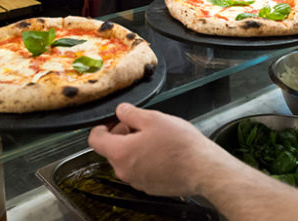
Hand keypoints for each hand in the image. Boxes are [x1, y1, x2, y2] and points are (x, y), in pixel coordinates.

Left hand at [89, 103, 227, 196]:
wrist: (202, 169)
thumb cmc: (180, 145)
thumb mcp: (153, 118)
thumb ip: (131, 113)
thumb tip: (121, 111)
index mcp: (120, 152)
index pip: (95, 139)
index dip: (102, 126)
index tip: (114, 121)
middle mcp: (124, 170)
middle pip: (112, 149)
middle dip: (123, 134)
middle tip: (141, 125)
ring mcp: (136, 181)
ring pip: (127, 160)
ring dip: (135, 147)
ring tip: (156, 137)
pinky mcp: (149, 187)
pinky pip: (140, 170)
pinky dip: (145, 159)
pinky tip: (163, 151)